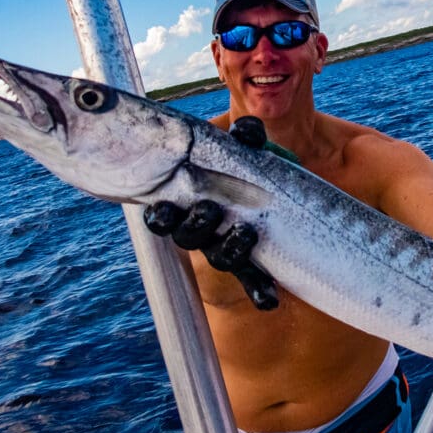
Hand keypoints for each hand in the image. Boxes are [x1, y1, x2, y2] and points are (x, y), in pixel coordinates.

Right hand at [140, 116, 278, 311]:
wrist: (271, 194)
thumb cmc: (245, 168)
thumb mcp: (244, 150)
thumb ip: (244, 139)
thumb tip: (247, 132)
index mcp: (187, 204)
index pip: (163, 215)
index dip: (161, 216)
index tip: (163, 210)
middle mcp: (200, 231)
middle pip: (188, 237)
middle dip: (196, 227)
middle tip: (210, 211)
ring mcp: (223, 249)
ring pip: (220, 257)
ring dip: (230, 249)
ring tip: (246, 234)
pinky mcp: (250, 264)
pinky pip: (253, 280)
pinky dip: (260, 291)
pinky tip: (269, 300)